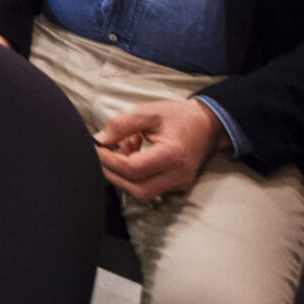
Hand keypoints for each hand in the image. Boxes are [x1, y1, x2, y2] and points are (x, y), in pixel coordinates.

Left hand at [95, 98, 225, 201]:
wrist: (208, 125)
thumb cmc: (178, 116)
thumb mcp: (148, 112)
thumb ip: (122, 124)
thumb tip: (99, 140)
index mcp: (172, 155)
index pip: (133, 169)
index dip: (109, 160)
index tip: (94, 147)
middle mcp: (178, 175)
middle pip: (137, 189)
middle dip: (113, 173)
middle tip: (101, 153)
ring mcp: (180, 184)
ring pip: (142, 192)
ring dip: (123, 175)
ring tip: (122, 147)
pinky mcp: (178, 186)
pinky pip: (150, 188)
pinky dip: (134, 175)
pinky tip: (133, 153)